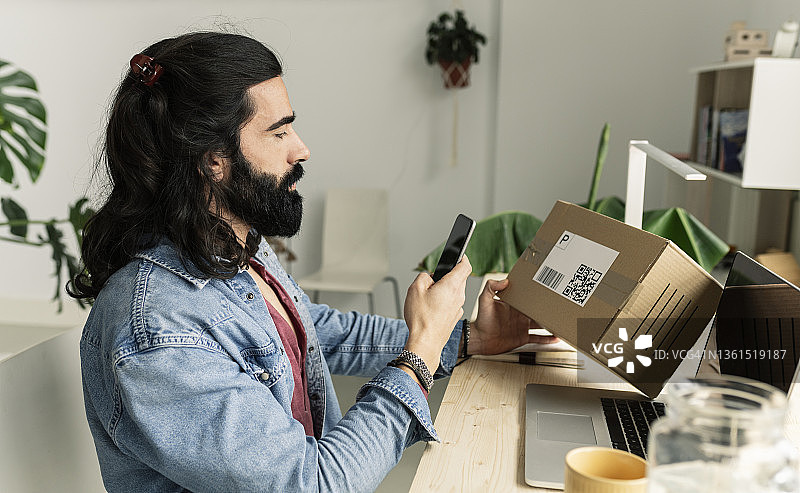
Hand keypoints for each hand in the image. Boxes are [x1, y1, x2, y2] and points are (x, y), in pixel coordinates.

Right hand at [403, 256, 471, 371]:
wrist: (425, 343)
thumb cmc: (422, 319)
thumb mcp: (415, 289)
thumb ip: (423, 276)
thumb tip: (429, 277)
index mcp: (452, 286)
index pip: (465, 266)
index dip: (462, 257)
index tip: (458, 254)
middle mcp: (459, 296)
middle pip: (459, 278)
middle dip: (448, 275)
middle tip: (433, 279)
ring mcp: (458, 308)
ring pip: (455, 292)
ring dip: (445, 290)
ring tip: (429, 297)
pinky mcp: (454, 317)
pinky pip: (451, 304)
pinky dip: (444, 302)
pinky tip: (432, 308)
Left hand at [469, 278, 558, 354]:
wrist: (480, 339)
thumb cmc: (481, 321)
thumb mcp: (484, 301)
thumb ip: (491, 288)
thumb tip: (505, 280)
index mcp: (514, 305)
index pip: (528, 298)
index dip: (537, 294)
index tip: (548, 289)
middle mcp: (520, 315)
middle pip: (538, 310)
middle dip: (548, 308)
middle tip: (560, 305)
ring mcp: (522, 326)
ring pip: (541, 324)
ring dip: (550, 323)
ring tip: (561, 320)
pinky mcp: (523, 337)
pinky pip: (538, 338)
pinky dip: (547, 339)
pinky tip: (556, 338)